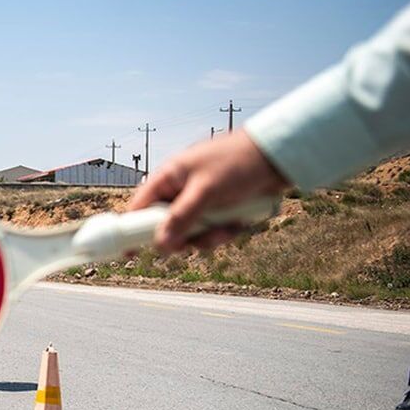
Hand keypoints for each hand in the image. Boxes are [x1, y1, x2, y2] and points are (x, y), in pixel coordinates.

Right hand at [127, 130, 287, 252]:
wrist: (279, 156)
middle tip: (191, 245)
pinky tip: (238, 224)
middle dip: (182, 237)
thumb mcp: (206, 191)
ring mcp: (201, 200)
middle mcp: (181, 189)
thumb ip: (181, 218)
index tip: (129, 253)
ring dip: (207, 237)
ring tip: (225, 230)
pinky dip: (223, 232)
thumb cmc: (238, 161)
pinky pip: (211, 231)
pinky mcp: (220, 209)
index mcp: (169, 177)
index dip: (132, 230)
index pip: (140, 207)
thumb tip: (160, 244)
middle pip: (166, 225)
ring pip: (191, 232)